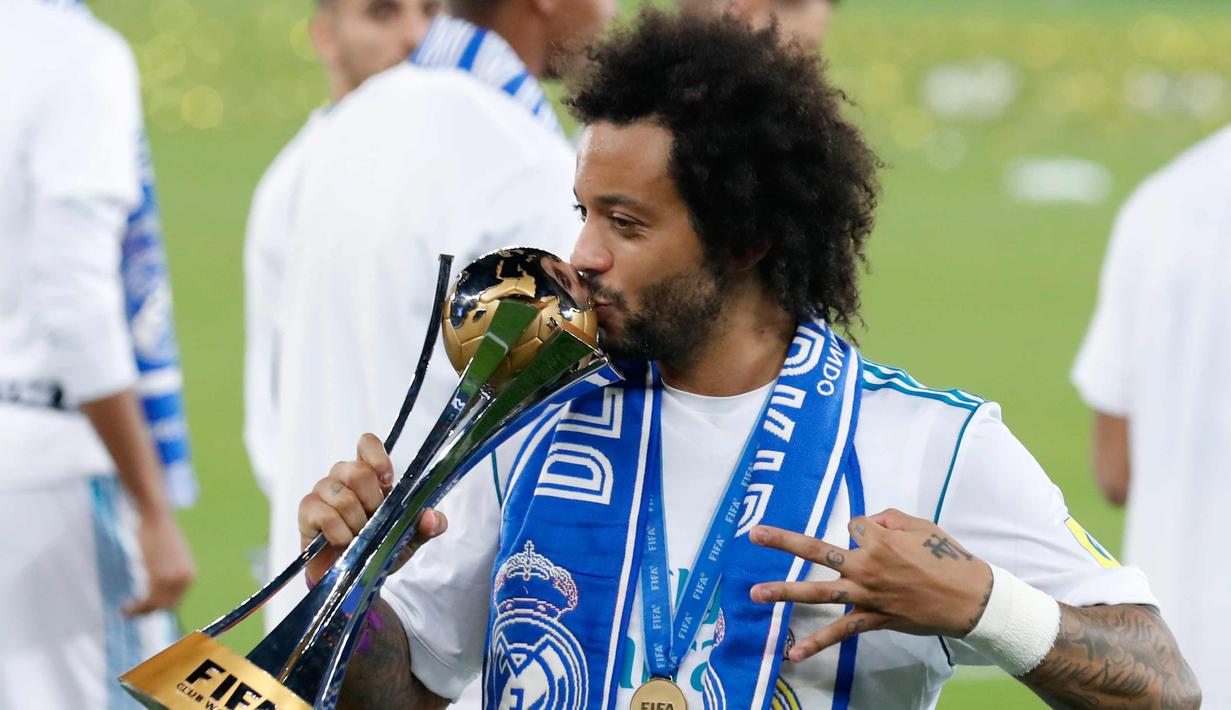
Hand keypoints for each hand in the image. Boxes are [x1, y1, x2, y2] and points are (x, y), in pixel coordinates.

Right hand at [124, 511, 194, 615]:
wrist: (156, 517)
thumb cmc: (159, 534)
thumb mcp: (169, 557)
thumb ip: (168, 573)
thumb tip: (160, 588)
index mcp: (190, 575)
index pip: (175, 602)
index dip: (158, 609)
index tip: (143, 610)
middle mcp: (185, 579)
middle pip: (166, 607)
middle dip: (147, 612)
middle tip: (130, 613)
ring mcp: (173, 578)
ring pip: (155, 606)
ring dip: (138, 612)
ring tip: (124, 611)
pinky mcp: (159, 576)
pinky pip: (148, 601)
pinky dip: (135, 608)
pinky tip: (124, 608)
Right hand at [299, 433, 447, 584]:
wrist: (352, 577)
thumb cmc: (377, 547)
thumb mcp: (407, 539)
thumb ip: (425, 527)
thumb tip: (432, 517)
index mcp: (368, 475)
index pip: (366, 444)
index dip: (376, 455)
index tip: (388, 481)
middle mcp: (342, 477)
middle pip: (356, 470)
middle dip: (372, 501)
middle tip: (374, 521)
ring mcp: (322, 492)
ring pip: (342, 495)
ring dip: (356, 522)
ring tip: (358, 537)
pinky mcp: (307, 511)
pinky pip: (325, 514)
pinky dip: (340, 533)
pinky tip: (343, 542)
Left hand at [749, 508, 992, 661]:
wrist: (969, 598)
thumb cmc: (947, 558)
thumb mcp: (920, 525)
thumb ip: (888, 519)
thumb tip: (865, 524)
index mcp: (878, 539)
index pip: (854, 526)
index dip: (866, 530)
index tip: (883, 538)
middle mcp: (865, 565)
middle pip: (815, 550)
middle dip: (782, 542)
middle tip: (754, 534)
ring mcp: (865, 595)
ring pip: (818, 592)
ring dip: (784, 592)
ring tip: (755, 593)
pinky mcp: (871, 619)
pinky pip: (839, 633)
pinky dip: (816, 644)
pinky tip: (793, 653)